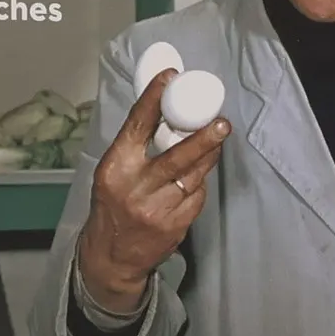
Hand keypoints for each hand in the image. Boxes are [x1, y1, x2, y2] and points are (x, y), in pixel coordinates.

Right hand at [76, 69, 229, 313]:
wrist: (112, 257)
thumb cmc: (113, 206)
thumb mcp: (113, 173)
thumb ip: (136, 148)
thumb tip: (167, 113)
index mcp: (115, 166)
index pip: (137, 126)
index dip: (154, 99)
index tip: (170, 78)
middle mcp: (135, 187)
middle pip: (176, 156)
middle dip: (203, 137)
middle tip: (222, 122)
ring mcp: (157, 208)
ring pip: (193, 176)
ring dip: (208, 156)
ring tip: (218, 138)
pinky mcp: (175, 225)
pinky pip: (196, 197)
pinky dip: (199, 184)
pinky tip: (196, 178)